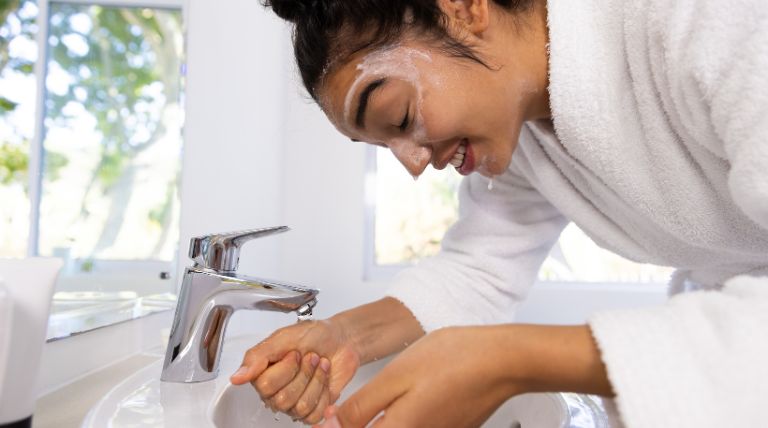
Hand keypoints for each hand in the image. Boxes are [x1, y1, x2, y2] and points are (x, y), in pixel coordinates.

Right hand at [229, 319, 360, 423]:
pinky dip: (325, 393)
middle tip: (310, 357)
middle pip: (283, 399)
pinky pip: (315, 414)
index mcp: (262, 375)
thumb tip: (236, 377)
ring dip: (316, 380)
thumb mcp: (283, 337)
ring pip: (300, 407)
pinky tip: (324, 378)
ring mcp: (293, 404)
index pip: (265, 386)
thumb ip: (257, 357)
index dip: (286, 368)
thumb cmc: (313, 335)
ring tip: (319, 365)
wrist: (340, 339)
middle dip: (303, 373)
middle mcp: (275, 393)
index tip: (294, 353)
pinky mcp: (312, 409)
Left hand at [318, 326, 520, 427]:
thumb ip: (361, 406)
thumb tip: (330, 425)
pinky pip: (413, 427)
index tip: (331, 413)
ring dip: (379, 418)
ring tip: (382, 396)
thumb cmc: (454, 360)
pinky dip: (401, 417)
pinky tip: (409, 394)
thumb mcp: (395, 377)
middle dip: (360, 421)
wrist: (502, 361)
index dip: (336, 426)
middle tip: (353, 405)